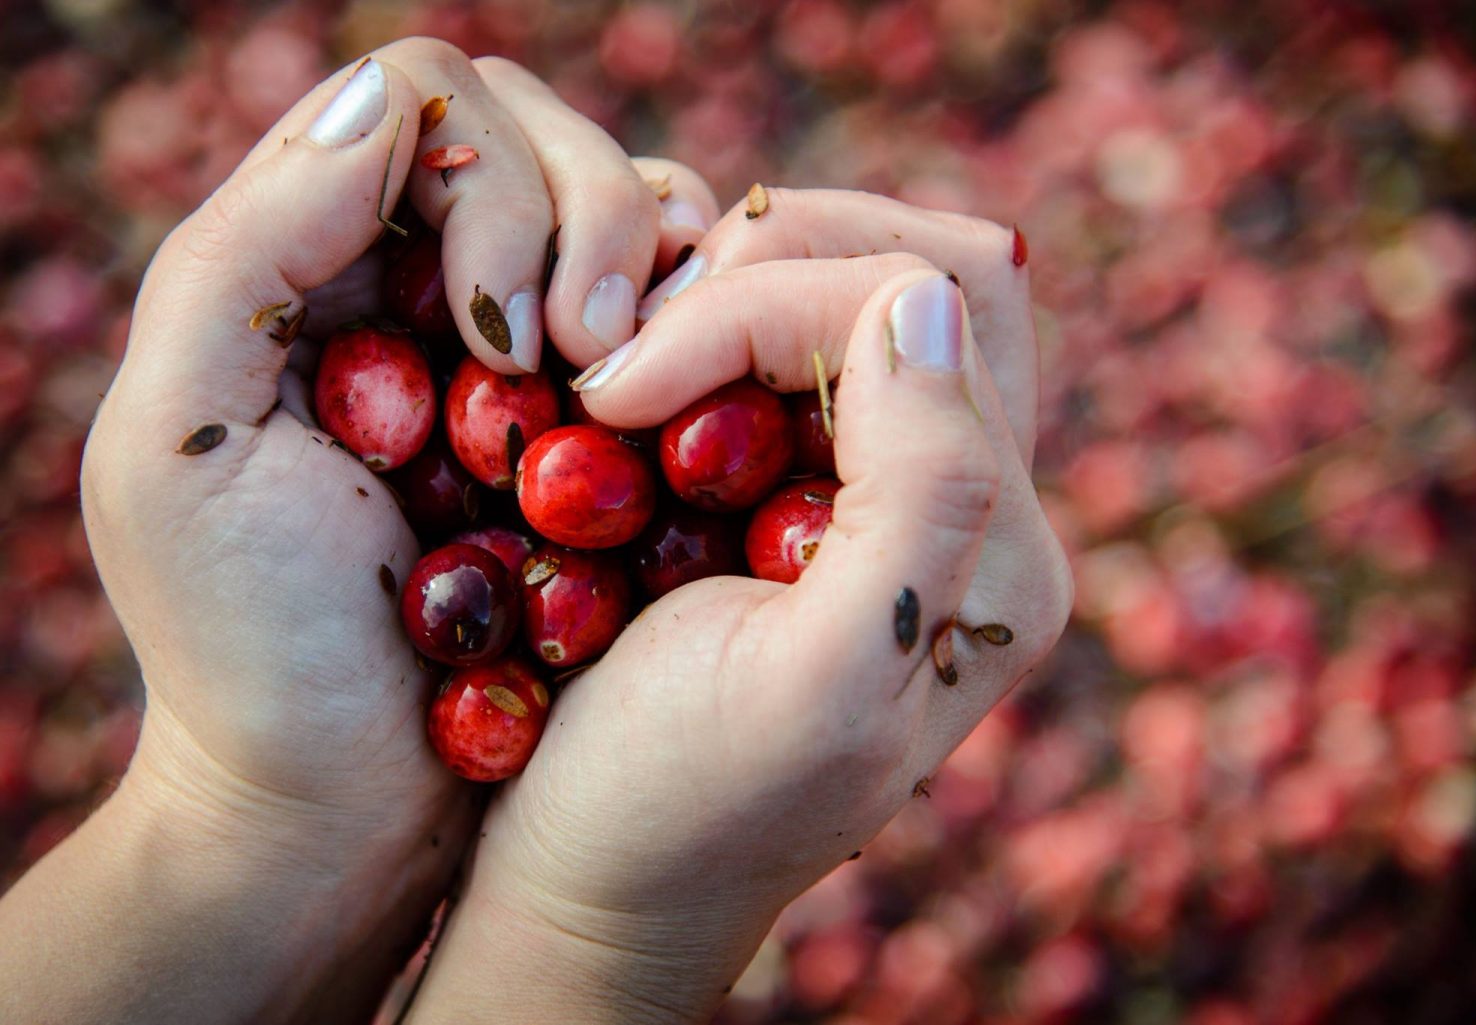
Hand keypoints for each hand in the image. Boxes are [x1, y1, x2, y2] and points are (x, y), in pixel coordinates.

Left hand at [0, 40, 695, 1024]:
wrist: (349, 809)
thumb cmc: (253, 647)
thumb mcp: (188, 445)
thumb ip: (248, 248)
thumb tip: (386, 103)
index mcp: (313, 264)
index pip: (426, 109)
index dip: (492, 184)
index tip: (507, 336)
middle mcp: (422, 282)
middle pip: (541, 137)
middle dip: (585, 222)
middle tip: (582, 362)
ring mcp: (519, 350)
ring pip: (626, 207)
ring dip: (649, 272)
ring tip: (629, 390)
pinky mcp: (600, 422)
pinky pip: (677, 309)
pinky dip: (698, 324)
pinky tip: (676, 402)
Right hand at [407, 188, 1073, 1022]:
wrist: (600, 885)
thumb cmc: (674, 802)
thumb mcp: (813, 674)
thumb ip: (924, 494)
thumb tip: (924, 302)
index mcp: (1002, 551)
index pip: (923, 308)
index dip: (759, 309)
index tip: (617, 391)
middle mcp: (979, 508)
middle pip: (933, 269)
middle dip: (777, 260)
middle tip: (644, 334)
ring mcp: (905, 492)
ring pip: (875, 288)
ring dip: (749, 284)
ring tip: (638, 354)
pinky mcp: (826, 490)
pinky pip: (812, 345)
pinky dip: (726, 322)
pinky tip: (651, 373)